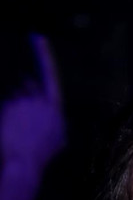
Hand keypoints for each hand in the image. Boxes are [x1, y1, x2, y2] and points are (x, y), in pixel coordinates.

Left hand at [0, 35, 65, 173]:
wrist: (23, 162)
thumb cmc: (42, 155)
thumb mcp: (59, 140)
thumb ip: (59, 124)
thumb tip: (59, 120)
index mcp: (54, 106)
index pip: (49, 73)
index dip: (43, 53)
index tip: (37, 37)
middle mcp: (37, 98)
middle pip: (28, 84)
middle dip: (26, 94)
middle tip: (24, 118)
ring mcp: (21, 101)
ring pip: (15, 96)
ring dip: (15, 108)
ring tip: (17, 131)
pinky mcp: (8, 105)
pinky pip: (6, 104)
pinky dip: (7, 114)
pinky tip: (10, 130)